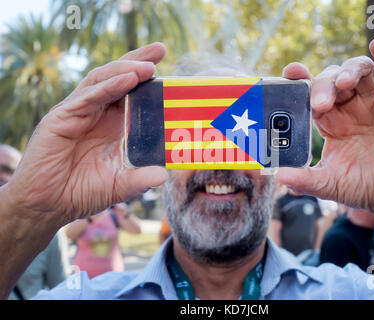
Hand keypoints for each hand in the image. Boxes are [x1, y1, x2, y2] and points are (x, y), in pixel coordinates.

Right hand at [3, 43, 167, 226]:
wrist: (48, 205)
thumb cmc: (82, 192)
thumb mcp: (118, 185)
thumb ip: (139, 179)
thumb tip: (163, 175)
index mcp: (112, 124)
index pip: (132, 93)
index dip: (149, 79)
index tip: (171, 70)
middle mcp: (97, 113)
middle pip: (119, 77)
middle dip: (139, 61)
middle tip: (161, 48)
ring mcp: (79, 112)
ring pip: (103, 80)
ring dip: (126, 69)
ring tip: (148, 66)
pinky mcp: (62, 117)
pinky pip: (88, 97)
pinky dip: (108, 86)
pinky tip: (128, 79)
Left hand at [277, 39, 373, 221]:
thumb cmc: (362, 186)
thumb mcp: (330, 184)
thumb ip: (305, 179)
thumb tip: (278, 175)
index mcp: (329, 121)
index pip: (310, 94)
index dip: (300, 81)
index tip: (289, 73)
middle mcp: (349, 107)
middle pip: (331, 81)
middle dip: (323, 87)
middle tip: (319, 104)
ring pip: (359, 71)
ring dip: (348, 71)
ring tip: (343, 84)